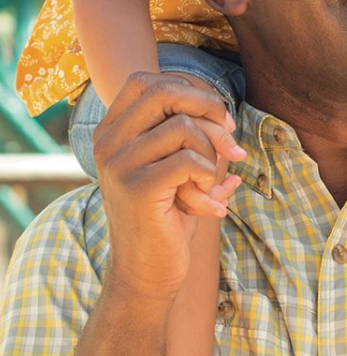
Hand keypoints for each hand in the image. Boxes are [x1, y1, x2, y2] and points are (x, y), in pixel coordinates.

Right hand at [93, 73, 243, 301]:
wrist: (146, 274)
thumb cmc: (166, 218)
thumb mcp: (176, 169)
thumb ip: (190, 137)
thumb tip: (226, 118)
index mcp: (111, 132)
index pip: (147, 81)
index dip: (190, 91)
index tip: (219, 120)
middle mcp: (107, 142)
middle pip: (165, 92)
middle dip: (209, 110)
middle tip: (230, 143)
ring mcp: (118, 164)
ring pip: (183, 127)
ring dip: (210, 155)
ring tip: (208, 186)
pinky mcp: (137, 188)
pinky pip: (189, 161)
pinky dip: (208, 179)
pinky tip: (208, 204)